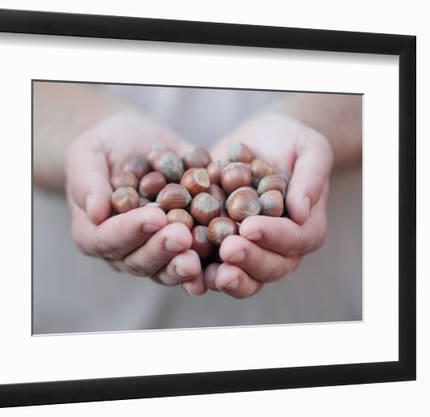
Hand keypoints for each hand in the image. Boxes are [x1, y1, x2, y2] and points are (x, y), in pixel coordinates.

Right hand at [64, 111, 204, 289]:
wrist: (138, 144)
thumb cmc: (105, 146)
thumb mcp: (88, 153)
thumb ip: (88, 180)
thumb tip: (96, 212)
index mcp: (93, 232)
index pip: (108, 238)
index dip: (131, 230)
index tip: (155, 217)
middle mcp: (123, 250)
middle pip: (139, 260)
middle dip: (162, 249)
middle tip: (183, 236)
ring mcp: (154, 252)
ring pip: (166, 269)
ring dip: (183, 266)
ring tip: (201, 258)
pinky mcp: (182, 248)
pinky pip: (195, 262)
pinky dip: (209, 265)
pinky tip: (225, 261)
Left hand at [206, 113, 333, 298]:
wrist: (256, 141)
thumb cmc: (289, 141)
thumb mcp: (309, 148)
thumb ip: (311, 177)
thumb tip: (302, 212)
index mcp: (306, 228)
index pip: (295, 239)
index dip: (274, 236)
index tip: (250, 227)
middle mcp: (279, 249)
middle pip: (270, 267)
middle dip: (248, 260)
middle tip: (227, 249)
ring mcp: (249, 252)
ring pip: (243, 278)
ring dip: (226, 279)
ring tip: (208, 274)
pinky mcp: (220, 249)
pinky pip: (212, 268)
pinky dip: (199, 273)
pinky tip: (184, 268)